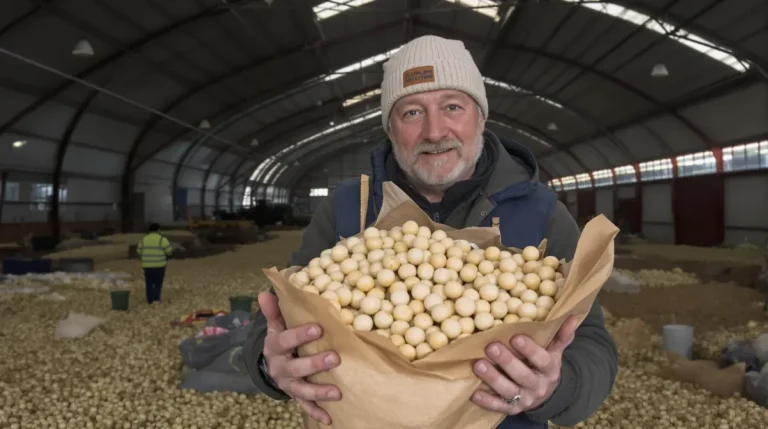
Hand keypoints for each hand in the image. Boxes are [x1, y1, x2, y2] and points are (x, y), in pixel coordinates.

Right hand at [259, 292, 341, 424]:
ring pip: (301, 390)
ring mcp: (287, 384)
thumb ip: (274, 312)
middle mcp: (279, 368)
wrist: (273, 366)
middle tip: (335, 358)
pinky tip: (329, 418)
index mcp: (274, 347)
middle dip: (314, 364)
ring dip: (318, 392)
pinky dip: (316, 413)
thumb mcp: (276, 326)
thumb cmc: (281, 341)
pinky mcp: (296, 396)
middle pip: (295, 368)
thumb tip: (265, 292)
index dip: (300, 335)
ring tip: (337, 392)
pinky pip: (305, 406)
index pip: (285, 340)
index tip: (318, 328)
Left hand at [471, 315, 579, 413]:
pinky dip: (487, 401)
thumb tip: (572, 316)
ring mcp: (524, 399)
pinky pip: (499, 406)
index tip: (516, 337)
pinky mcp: (512, 409)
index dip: (530, 350)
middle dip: (507, 361)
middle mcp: (538, 386)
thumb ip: (561, 335)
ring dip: (493, 378)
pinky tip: (474, 393)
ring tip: (478, 364)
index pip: (542, 360)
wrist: (545, 394)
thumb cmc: (544, 365)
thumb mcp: (554, 351)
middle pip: (523, 375)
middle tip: (491, 347)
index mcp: (550, 370)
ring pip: (508, 391)